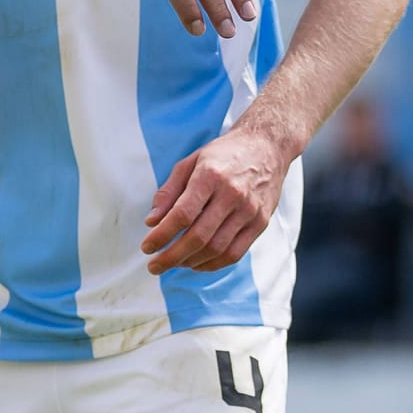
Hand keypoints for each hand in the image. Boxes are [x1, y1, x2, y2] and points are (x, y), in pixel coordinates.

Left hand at [142, 127, 292, 274]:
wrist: (266, 147)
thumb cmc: (222, 154)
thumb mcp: (190, 162)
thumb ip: (169, 191)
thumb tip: (151, 221)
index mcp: (210, 176)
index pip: (182, 214)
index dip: (162, 235)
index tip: (146, 247)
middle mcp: (232, 194)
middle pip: (199, 236)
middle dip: (172, 256)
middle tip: (154, 266)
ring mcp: (249, 211)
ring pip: (217, 249)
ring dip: (190, 262)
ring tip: (173, 263)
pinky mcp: (261, 223)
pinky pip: (235, 253)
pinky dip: (213, 264)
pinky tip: (196, 264)